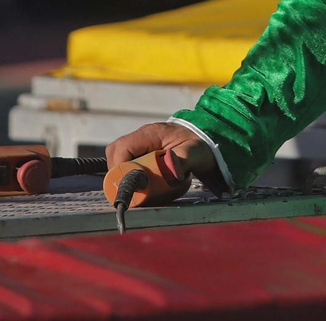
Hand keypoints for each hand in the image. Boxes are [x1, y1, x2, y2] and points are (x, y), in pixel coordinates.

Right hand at [106, 122, 221, 186]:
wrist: (208, 140)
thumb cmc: (201, 145)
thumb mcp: (195, 153)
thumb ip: (183, 161)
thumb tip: (171, 170)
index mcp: (150, 134)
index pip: (122, 148)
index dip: (120, 167)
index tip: (129, 184)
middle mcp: (141, 139)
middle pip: (116, 155)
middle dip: (122, 175)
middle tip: (137, 190)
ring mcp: (141, 147)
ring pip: (122, 162)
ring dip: (129, 178)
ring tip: (146, 189)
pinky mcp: (144, 156)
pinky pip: (131, 167)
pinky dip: (137, 179)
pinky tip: (152, 187)